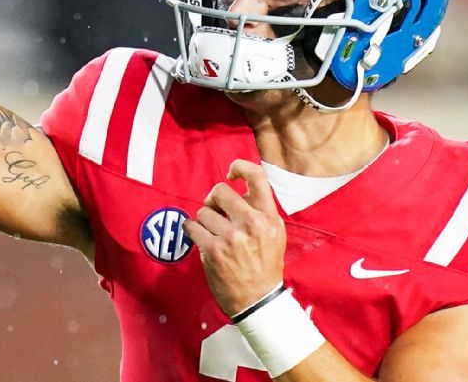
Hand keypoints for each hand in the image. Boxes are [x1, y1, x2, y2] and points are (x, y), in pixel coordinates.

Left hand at [185, 159, 285, 316]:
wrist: (258, 300)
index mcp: (269, 217)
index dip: (241, 167)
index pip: (257, 177)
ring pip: (203, 211)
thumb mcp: (275, 234)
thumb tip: (239, 191)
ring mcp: (231, 237)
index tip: (231, 174)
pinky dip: (191, 231)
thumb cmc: (265, 266)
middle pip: (221, 191)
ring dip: (203, 221)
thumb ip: (260, 211)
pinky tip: (199, 238)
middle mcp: (251, 223)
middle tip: (214, 210)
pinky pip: (191, 228)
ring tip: (211, 233)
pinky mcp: (213, 250)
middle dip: (213, 199)